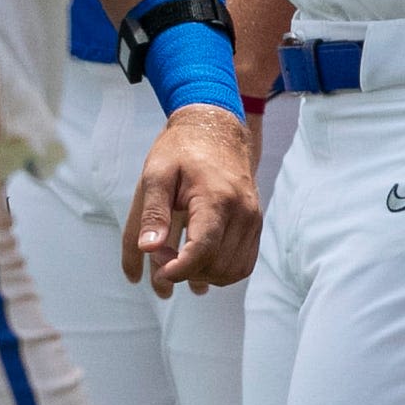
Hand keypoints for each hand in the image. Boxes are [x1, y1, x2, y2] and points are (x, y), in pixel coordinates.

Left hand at [119, 103, 261, 293]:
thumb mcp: (156, 173)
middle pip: (217, 265)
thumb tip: (149, 248)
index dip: (180, 269)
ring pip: (232, 272)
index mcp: (216, 198)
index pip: (203, 249)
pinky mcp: (255, 225)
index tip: (161, 272)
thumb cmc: (182, 150)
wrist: (217, 130)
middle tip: (162, 253)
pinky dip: (220, 271)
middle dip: (186, 270)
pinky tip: (198, 260)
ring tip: (178, 257)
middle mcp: (242, 212)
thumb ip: (152, 212)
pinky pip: (243, 265)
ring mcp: (253, 220)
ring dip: (203, 274)